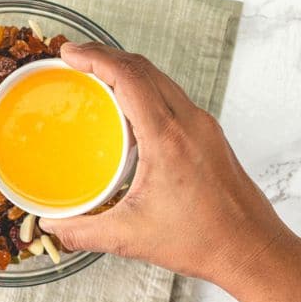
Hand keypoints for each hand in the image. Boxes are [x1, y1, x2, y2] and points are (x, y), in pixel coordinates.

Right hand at [39, 42, 294, 294]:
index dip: (95, 59)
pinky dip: (144, 91)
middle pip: (145, 69)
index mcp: (168, 138)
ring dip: (127, 71)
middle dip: (106, 57)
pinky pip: (172, 99)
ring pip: (161, 80)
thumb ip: (82, 231)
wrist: (249, 248)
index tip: (68, 54)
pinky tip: (126, 109)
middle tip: (72, 60)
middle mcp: (189, 123)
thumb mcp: (129, 237)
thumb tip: (51, 225)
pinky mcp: (208, 136)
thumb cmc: (200, 240)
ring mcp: (203, 126)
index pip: (130, 78)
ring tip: (94, 77)